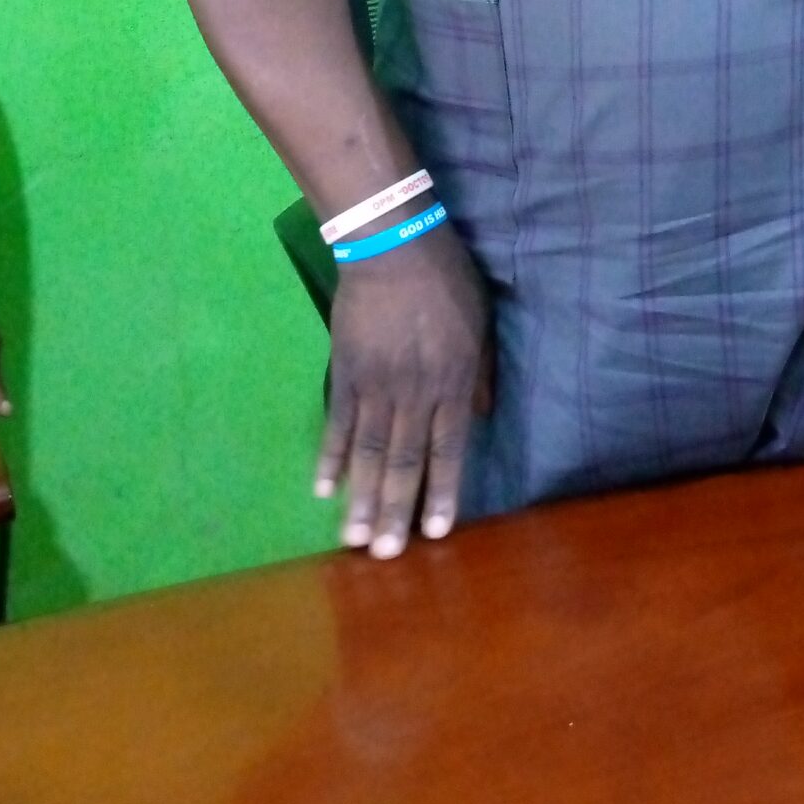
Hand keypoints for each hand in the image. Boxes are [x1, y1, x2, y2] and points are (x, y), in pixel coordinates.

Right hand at [316, 221, 491, 559]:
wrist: (391, 246)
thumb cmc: (446, 282)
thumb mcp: (479, 326)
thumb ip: (478, 375)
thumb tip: (478, 418)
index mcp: (451, 383)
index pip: (448, 450)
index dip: (442, 493)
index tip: (436, 533)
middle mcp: (414, 394)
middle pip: (403, 462)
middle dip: (395, 511)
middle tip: (385, 557)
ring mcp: (375, 386)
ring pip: (367, 453)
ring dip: (361, 499)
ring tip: (353, 539)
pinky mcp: (343, 373)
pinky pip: (336, 423)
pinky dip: (329, 458)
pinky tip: (323, 489)